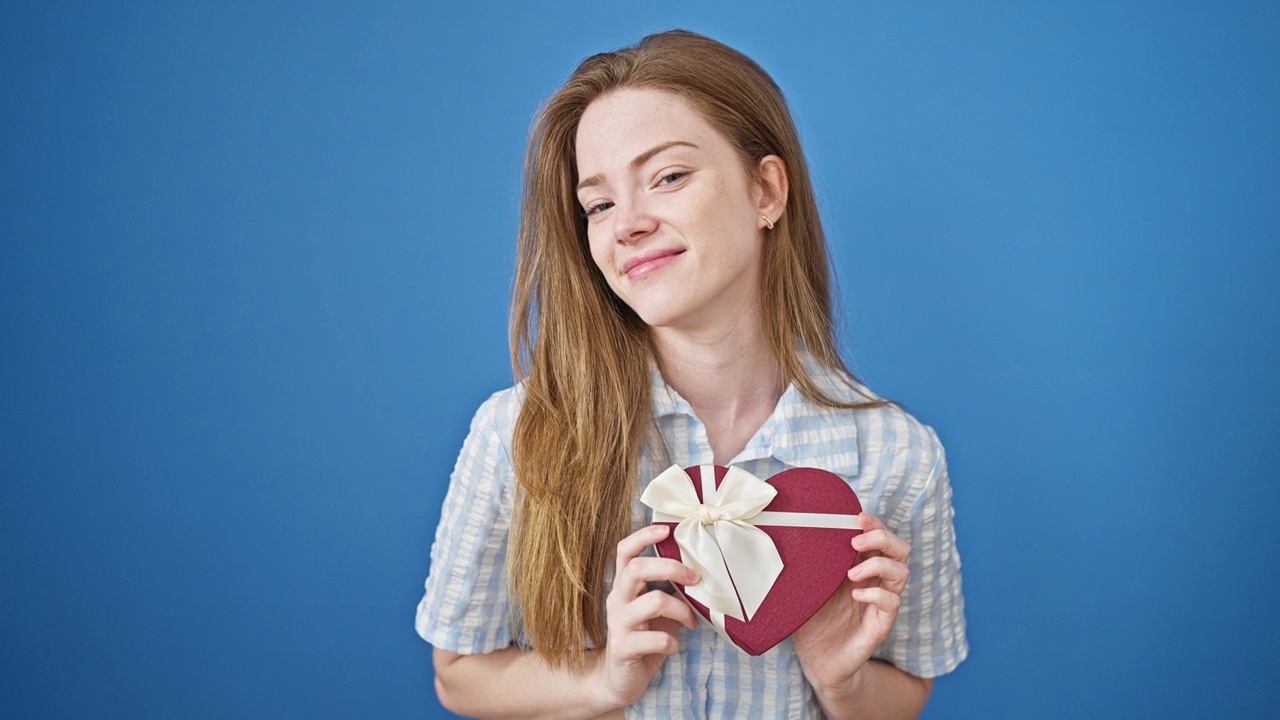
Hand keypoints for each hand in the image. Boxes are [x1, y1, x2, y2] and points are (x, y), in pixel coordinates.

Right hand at [593, 524, 699, 707]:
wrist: (619, 680)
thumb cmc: (644, 639)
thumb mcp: (656, 610)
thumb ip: (669, 591)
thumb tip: (701, 572)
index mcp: (624, 586)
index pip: (625, 551)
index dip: (643, 536)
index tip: (666, 530)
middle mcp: (617, 600)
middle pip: (637, 569)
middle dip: (671, 568)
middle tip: (695, 579)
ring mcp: (618, 624)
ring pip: (654, 601)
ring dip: (682, 610)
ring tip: (691, 622)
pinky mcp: (624, 648)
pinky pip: (656, 639)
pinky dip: (673, 642)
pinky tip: (675, 647)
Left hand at [791, 512, 910, 695]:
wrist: (816, 660)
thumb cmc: (811, 618)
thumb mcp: (805, 586)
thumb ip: (806, 562)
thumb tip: (787, 533)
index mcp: (860, 566)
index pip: (880, 537)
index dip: (874, 524)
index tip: (857, 517)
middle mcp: (876, 581)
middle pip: (900, 550)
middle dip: (882, 538)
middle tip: (855, 542)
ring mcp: (881, 602)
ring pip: (901, 573)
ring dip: (878, 565)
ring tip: (850, 573)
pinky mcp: (881, 624)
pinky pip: (892, 603)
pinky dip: (876, 594)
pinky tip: (855, 595)